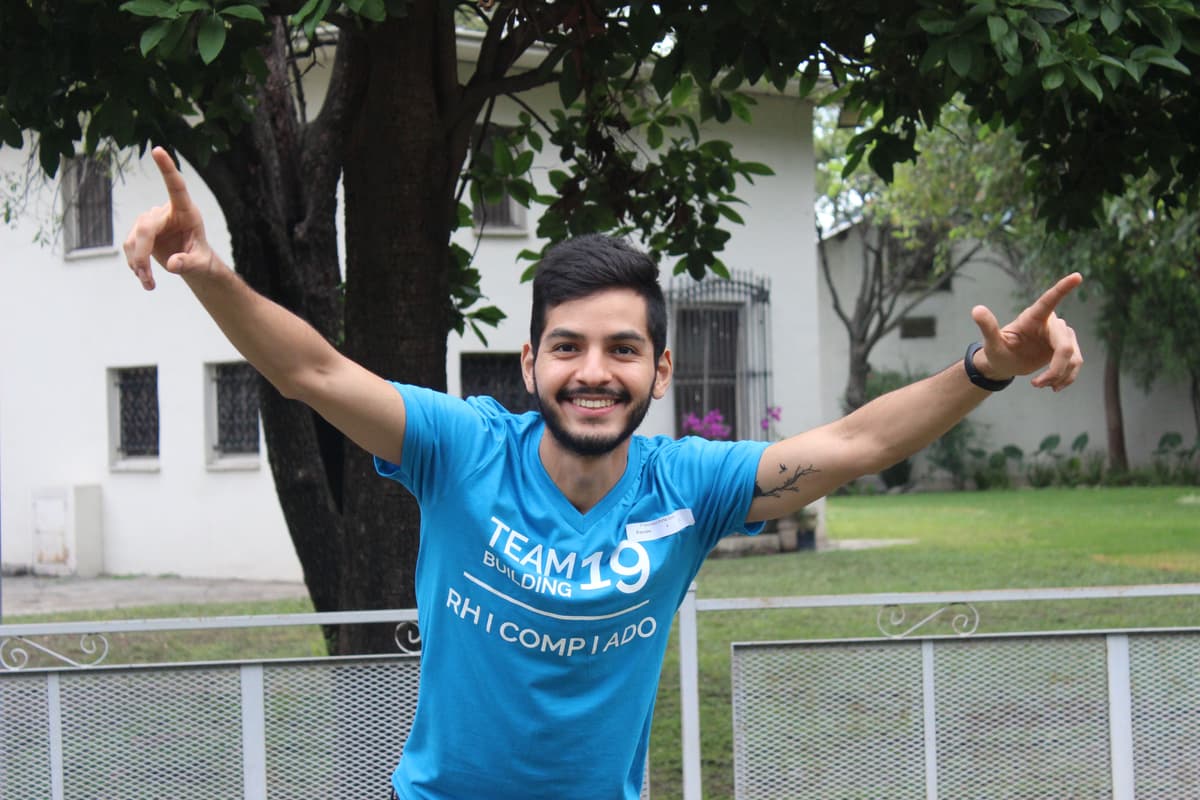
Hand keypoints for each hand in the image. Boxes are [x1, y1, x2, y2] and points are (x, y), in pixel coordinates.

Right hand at [122, 147, 214, 289]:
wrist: (191, 262)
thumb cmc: (200, 257)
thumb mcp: (200, 264)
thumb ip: (189, 263)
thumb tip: (173, 264)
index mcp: (186, 211)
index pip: (176, 186)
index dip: (167, 168)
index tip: (158, 150)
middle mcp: (166, 211)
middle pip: (146, 226)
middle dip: (142, 253)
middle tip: (146, 277)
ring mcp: (150, 220)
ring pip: (135, 238)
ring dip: (137, 262)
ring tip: (149, 282)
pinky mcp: (140, 231)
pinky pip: (130, 246)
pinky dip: (134, 263)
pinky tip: (143, 275)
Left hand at [971, 272, 1083, 391]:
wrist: (1004, 364)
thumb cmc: (996, 351)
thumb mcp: (991, 343)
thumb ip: (987, 327)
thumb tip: (976, 310)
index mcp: (1033, 317)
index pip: (1050, 300)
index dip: (1063, 288)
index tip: (1077, 276)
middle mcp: (1050, 323)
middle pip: (1065, 345)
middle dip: (1056, 368)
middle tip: (1037, 384)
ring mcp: (1061, 335)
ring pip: (1073, 356)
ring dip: (1059, 376)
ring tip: (1039, 385)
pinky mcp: (1067, 348)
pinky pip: (1076, 363)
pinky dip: (1066, 378)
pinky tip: (1053, 387)